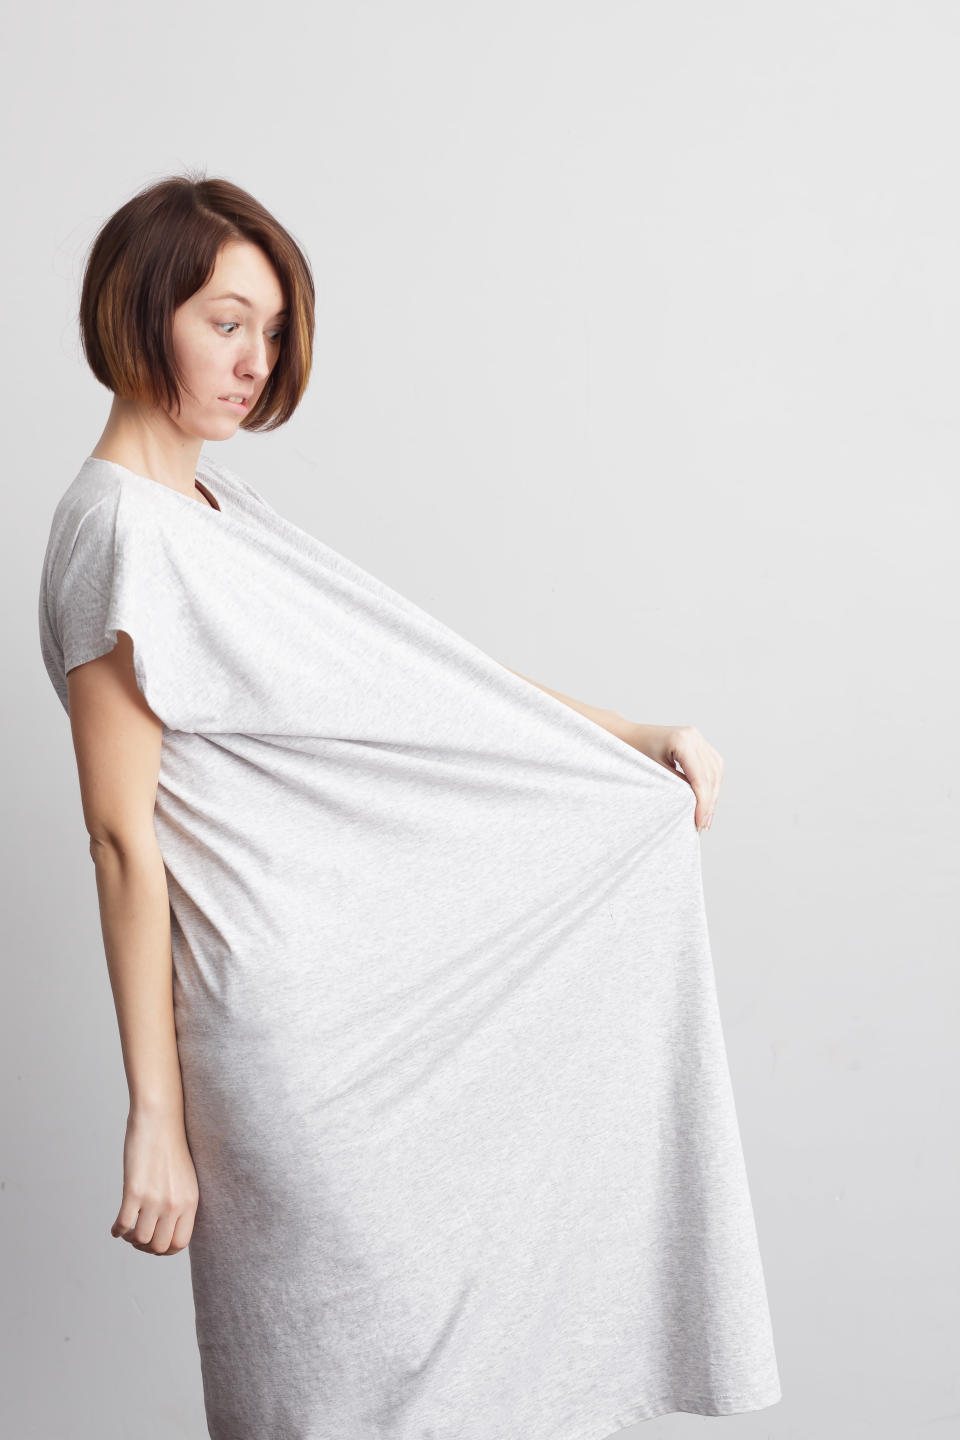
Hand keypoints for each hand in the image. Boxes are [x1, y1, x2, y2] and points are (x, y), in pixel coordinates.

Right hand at [110, 1107, 199, 1255]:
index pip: (180, 1242)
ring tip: (128, 1230)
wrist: (160, 1119)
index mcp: (190, 1201)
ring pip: (140, 1240)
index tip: (155, 1242)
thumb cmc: (171, 1145)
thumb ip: (180, 1202)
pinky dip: (117, 1230)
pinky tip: (116, 1227)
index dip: (165, 1249)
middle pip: (159, 1247)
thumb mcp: (185, 1177)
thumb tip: (169, 1226)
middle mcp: (174, 1203)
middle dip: (146, 1247)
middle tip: (138, 1238)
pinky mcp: (134, 1191)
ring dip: (131, 1239)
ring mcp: (154, 1199)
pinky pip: (123, 1224)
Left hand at [624, 722, 723, 833]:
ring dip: (714, 794)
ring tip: (706, 817)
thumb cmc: (634, 753)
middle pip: (711, 775)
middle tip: (703, 825)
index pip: (699, 778)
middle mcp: (694, 736)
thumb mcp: (652, 772)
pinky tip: (707, 800)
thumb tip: (694, 807)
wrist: (627, 735)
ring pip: (716, 770)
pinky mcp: (698, 742)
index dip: (702, 803)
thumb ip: (675, 787)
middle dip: (709, 802)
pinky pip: (713, 765)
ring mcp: (698, 737)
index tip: (699, 823)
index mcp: (682, 741)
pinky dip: (712, 783)